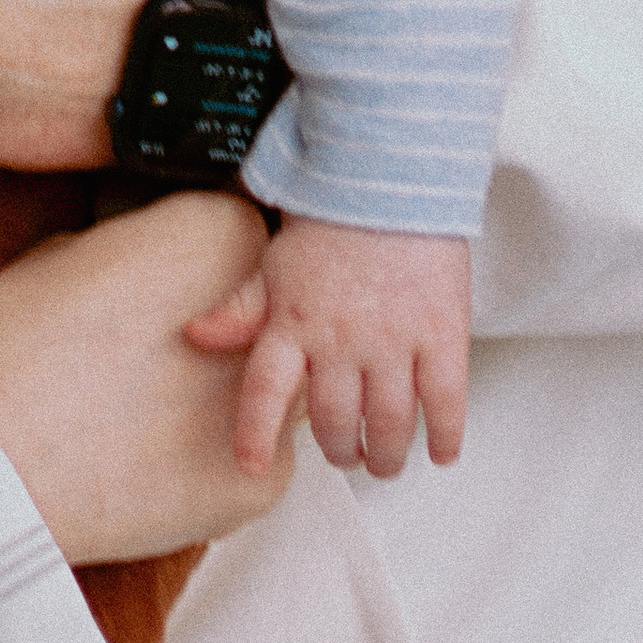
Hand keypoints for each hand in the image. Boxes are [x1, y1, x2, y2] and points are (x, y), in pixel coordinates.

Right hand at [0, 191, 291, 563]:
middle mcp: (258, 317)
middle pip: (267, 302)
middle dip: (227, 315)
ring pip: (267, 376)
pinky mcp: (255, 481)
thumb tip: (153, 266)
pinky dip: (219, 444)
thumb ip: (134, 247)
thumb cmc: (5, 352)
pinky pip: (257, 447)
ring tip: (153, 399)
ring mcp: (263, 405)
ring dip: (225, 380)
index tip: (166, 274)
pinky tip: (158, 447)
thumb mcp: (60, 253)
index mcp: (207, 240)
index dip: (200, 248)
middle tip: (159, 342)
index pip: (241, 223)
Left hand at [186, 216, 471, 478]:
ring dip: (387, 454)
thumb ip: (243, 307)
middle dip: (340, 450)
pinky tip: (441, 451)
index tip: (252, 466)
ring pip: (390, 425)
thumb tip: (197, 335)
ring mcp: (394, 342)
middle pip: (336, 421)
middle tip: (346, 454)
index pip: (265, 392)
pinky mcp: (442, 335)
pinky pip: (445, 404)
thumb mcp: (275, 262)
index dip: (256, 434)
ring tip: (385, 460)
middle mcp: (340, 341)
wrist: (392, 176)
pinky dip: (444, 436)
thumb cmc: (332, 220)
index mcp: (292, 322)